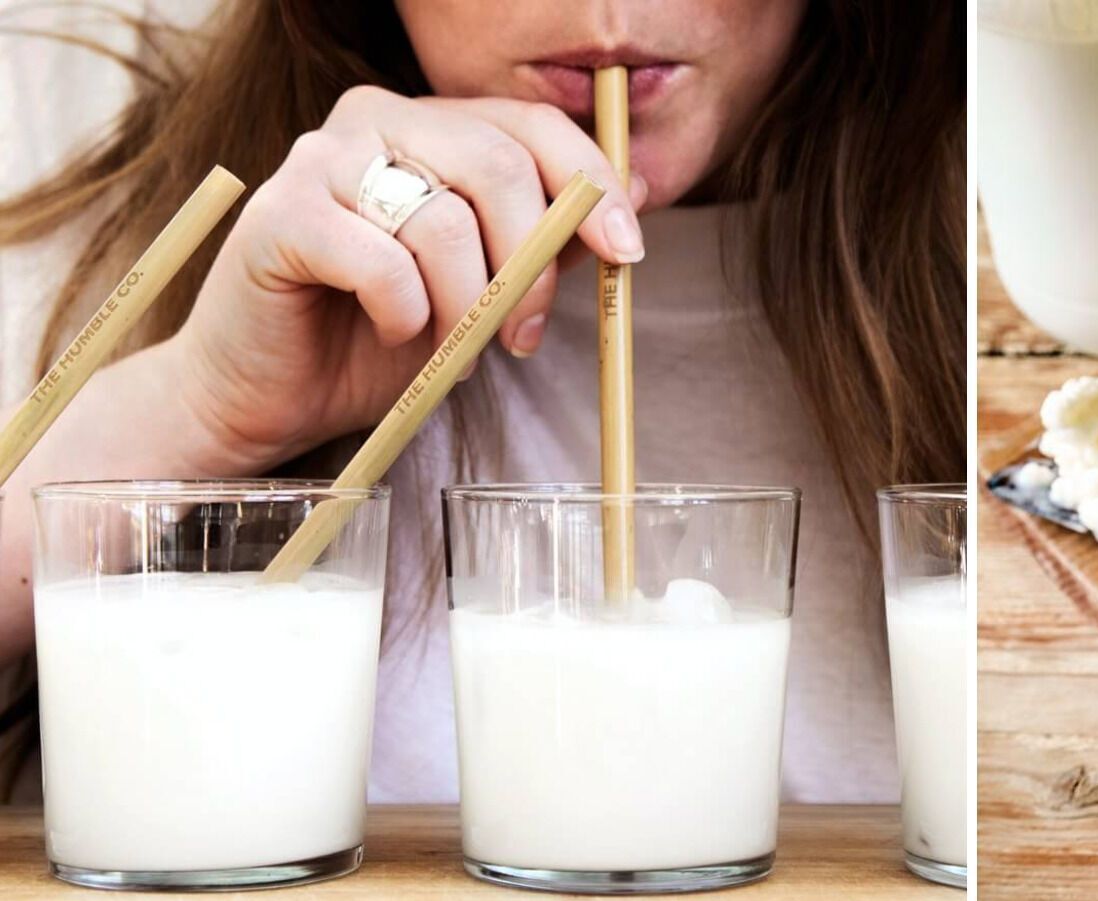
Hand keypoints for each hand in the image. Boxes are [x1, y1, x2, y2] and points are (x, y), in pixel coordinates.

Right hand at [165, 85, 644, 471]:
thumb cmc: (377, 336)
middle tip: (522, 335)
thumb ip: (545, 239)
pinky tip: (394, 332)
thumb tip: (635, 197)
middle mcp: (375, 119)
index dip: (591, 185)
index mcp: (432, 124)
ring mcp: (320, 159)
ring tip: (450, 350)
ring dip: (466, 306)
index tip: (626, 251)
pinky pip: (383, 262)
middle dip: (529, 264)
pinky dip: (405, 314)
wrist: (272, 394)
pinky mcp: (279, 214)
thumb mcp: (486, 286)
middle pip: (497, 165)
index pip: (532, 125)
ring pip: (445, 222)